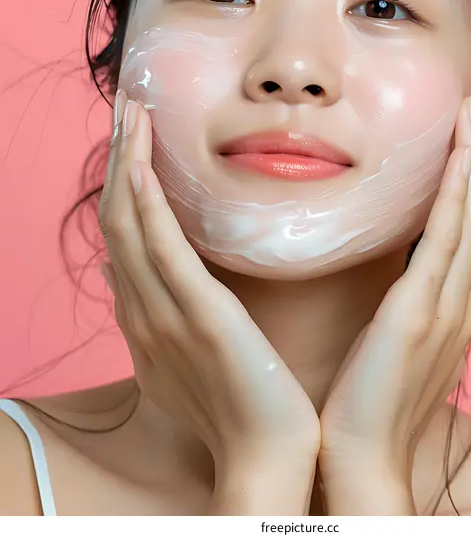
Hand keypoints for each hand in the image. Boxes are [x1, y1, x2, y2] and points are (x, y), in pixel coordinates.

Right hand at [98, 91, 319, 513]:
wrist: (266, 455)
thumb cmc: (243, 400)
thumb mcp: (194, 348)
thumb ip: (173, 305)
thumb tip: (144, 268)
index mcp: (145, 314)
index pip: (122, 231)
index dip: (120, 178)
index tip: (131, 135)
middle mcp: (142, 308)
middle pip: (116, 216)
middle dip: (117, 155)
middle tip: (126, 104)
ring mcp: (164, 311)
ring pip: (128, 222)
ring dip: (125, 161)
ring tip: (130, 111)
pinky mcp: (196, 315)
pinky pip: (160, 250)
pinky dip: (143, 203)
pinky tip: (139, 163)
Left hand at [319, 93, 470, 514]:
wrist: (362, 456)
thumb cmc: (370, 401)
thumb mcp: (393, 344)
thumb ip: (401, 306)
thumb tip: (391, 275)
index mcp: (449, 307)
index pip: (465, 232)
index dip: (468, 182)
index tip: (461, 140)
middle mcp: (458, 301)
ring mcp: (445, 305)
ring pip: (469, 219)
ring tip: (468, 116)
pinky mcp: (420, 312)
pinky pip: (445, 240)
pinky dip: (456, 195)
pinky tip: (458, 159)